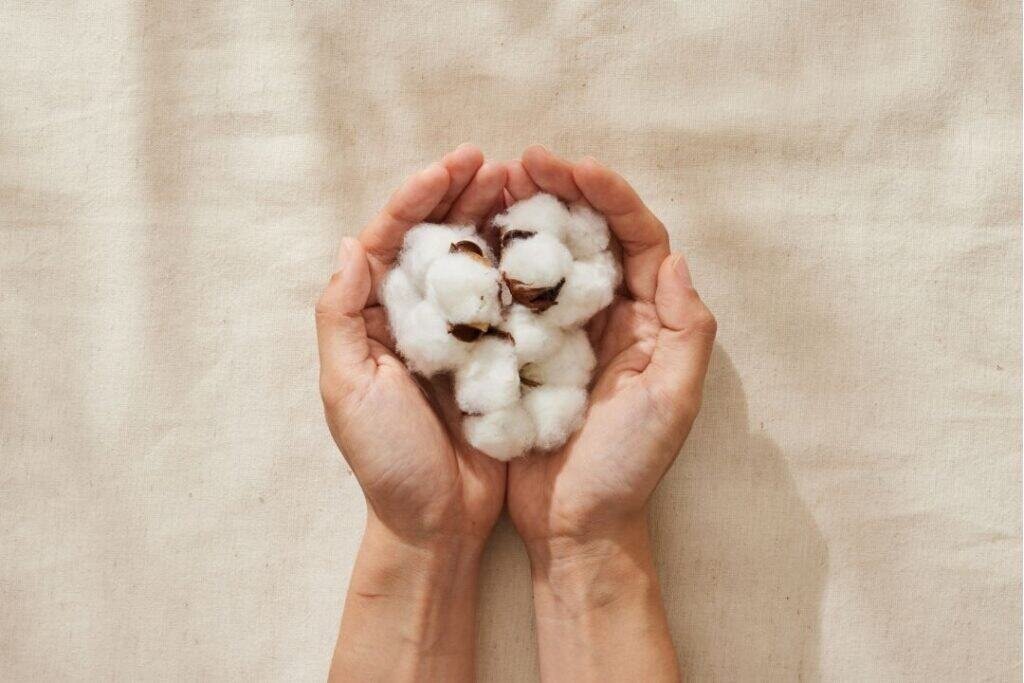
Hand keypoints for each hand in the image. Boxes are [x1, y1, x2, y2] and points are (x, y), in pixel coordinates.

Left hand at [316, 145, 508, 544]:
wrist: (438, 522)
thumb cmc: (387, 461)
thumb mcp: (348, 389)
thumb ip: (341, 316)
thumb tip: (352, 244)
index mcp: (372, 318)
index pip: (392, 239)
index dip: (420, 196)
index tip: (455, 165)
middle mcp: (413, 317)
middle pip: (437, 239)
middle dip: (463, 196)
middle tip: (499, 165)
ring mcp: (457, 335)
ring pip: (475, 262)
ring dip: (496, 221)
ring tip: (524, 187)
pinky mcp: (495, 356)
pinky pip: (507, 301)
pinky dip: (522, 268)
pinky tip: (544, 243)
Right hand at [505, 146, 716, 680]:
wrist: (574, 528)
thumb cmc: (626, 470)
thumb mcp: (672, 403)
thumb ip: (686, 331)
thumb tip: (673, 260)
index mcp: (647, 320)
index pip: (635, 239)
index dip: (607, 195)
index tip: (569, 167)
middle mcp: (607, 316)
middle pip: (588, 235)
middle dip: (561, 191)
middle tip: (522, 163)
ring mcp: (562, 333)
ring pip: (546, 258)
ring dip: (524, 218)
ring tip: (493, 186)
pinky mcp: (521, 353)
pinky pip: (509, 296)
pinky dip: (493, 264)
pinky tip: (469, 241)